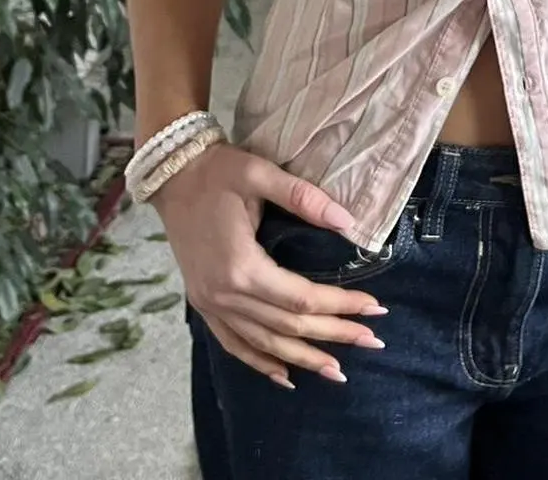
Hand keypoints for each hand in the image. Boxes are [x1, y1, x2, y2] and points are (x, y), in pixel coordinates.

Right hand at [152, 143, 387, 385]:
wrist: (172, 176)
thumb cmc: (217, 171)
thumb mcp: (260, 173)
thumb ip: (303, 197)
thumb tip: (347, 222)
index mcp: (241, 267)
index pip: (301, 298)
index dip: (341, 305)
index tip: (375, 308)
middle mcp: (225, 294)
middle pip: (288, 326)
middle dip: (333, 334)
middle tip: (373, 341)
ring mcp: (210, 304)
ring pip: (263, 343)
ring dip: (302, 358)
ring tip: (337, 371)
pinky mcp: (203, 303)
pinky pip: (234, 343)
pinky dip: (260, 362)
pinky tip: (284, 375)